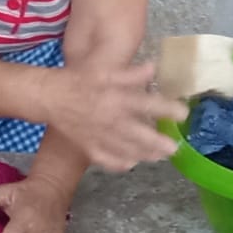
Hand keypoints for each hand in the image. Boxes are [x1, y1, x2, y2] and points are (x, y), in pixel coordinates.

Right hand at [50, 63, 187, 172]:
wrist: (49, 96)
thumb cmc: (78, 81)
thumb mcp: (104, 71)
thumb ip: (131, 73)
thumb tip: (154, 68)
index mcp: (116, 98)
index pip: (148, 105)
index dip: (168, 110)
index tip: (183, 114)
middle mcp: (110, 120)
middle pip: (140, 136)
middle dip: (159, 143)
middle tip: (174, 148)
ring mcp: (98, 136)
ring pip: (126, 151)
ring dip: (145, 155)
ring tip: (159, 156)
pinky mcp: (87, 146)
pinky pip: (105, 159)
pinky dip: (119, 164)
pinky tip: (130, 163)